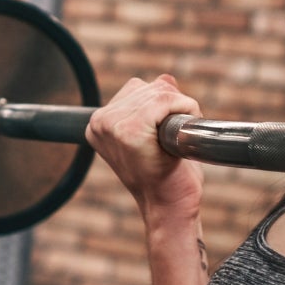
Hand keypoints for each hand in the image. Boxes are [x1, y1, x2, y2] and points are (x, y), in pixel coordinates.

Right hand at [85, 75, 204, 221]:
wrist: (169, 205)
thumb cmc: (166, 174)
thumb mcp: (157, 133)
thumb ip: (155, 105)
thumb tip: (165, 79)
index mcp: (99, 123)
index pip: (137, 88)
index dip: (161, 105)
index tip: (164, 134)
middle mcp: (100, 121)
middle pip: (149, 87)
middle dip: (173, 106)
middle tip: (174, 139)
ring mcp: (112, 125)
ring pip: (161, 92)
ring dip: (182, 110)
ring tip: (177, 140)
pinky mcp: (130, 130)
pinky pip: (167, 100)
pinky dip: (186, 110)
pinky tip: (180, 137)